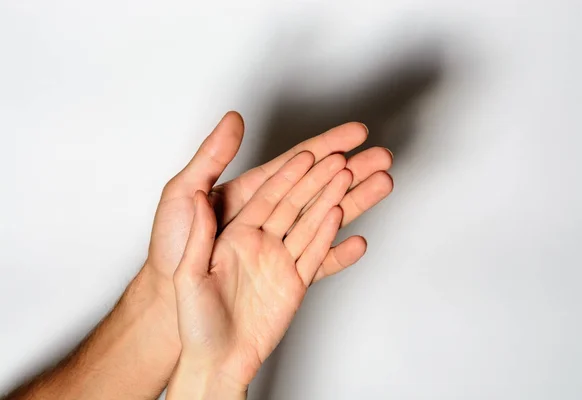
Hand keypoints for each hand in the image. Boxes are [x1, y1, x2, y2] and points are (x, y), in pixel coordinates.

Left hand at [145, 112, 392, 296]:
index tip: (346, 139)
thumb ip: (208, 164)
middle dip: (346, 174)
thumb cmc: (167, 261)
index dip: (319, 153)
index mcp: (244, 204)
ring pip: (322, 223)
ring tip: (380, 184)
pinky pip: (320, 262)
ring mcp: (280, 254)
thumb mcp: (179, 202)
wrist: (173, 317)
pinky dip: (339, 249)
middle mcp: (266, 225)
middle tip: (377, 156)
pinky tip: (358, 237)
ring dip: (352, 203)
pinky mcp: (290, 283)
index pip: (288, 172)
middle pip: (313, 193)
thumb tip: (230, 125)